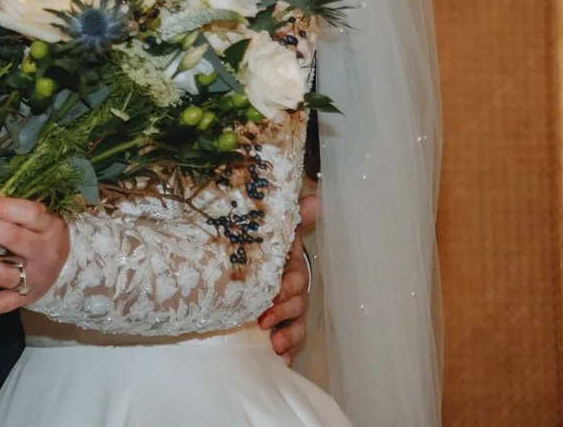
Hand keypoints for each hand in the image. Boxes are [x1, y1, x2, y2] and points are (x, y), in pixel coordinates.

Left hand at [0, 198, 70, 315]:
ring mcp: (34, 280)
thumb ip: (14, 211)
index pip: (29, 213)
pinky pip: (0, 305)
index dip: (2, 207)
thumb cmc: (41, 234)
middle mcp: (44, 254)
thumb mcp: (38, 218)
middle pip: (12, 238)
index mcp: (50, 227)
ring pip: (1, 273)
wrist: (63, 268)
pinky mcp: (23, 299)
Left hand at [260, 190, 319, 362]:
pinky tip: (280, 362)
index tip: (274, 293)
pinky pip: (287, 344)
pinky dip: (286, 353)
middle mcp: (291, 292)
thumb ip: (293, 215)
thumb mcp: (275, 228)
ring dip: (287, 337)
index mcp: (289, 268)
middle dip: (283, 313)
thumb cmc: (263, 244)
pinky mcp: (276, 328)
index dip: (287, 287)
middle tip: (263, 320)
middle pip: (296, 306)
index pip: (295, 279)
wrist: (245, 258)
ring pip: (294, 327)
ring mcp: (285, 312)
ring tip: (274, 345)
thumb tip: (317, 200)